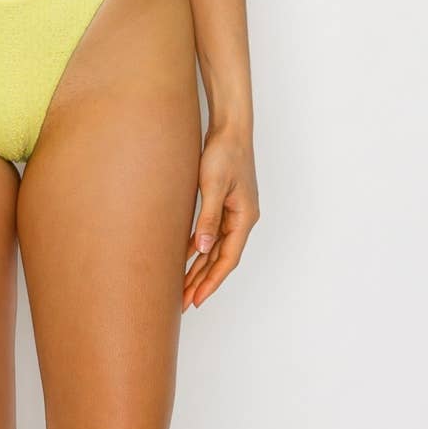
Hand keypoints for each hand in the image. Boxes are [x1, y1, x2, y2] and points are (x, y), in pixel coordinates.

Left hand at [182, 124, 258, 310]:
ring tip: (183, 285)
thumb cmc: (225, 152)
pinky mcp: (224, 202)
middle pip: (221, 257)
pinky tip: (186, 255)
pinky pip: (212, 232)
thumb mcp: (215, 185)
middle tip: (184, 301)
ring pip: (216, 247)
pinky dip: (200, 246)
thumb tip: (204, 248)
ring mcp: (234, 211)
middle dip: (203, 280)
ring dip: (200, 266)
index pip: (228, 258)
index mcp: (244, 217)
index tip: (197, 299)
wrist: (230, 127)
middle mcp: (242, 218)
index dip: (212, 281)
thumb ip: (209, 217)